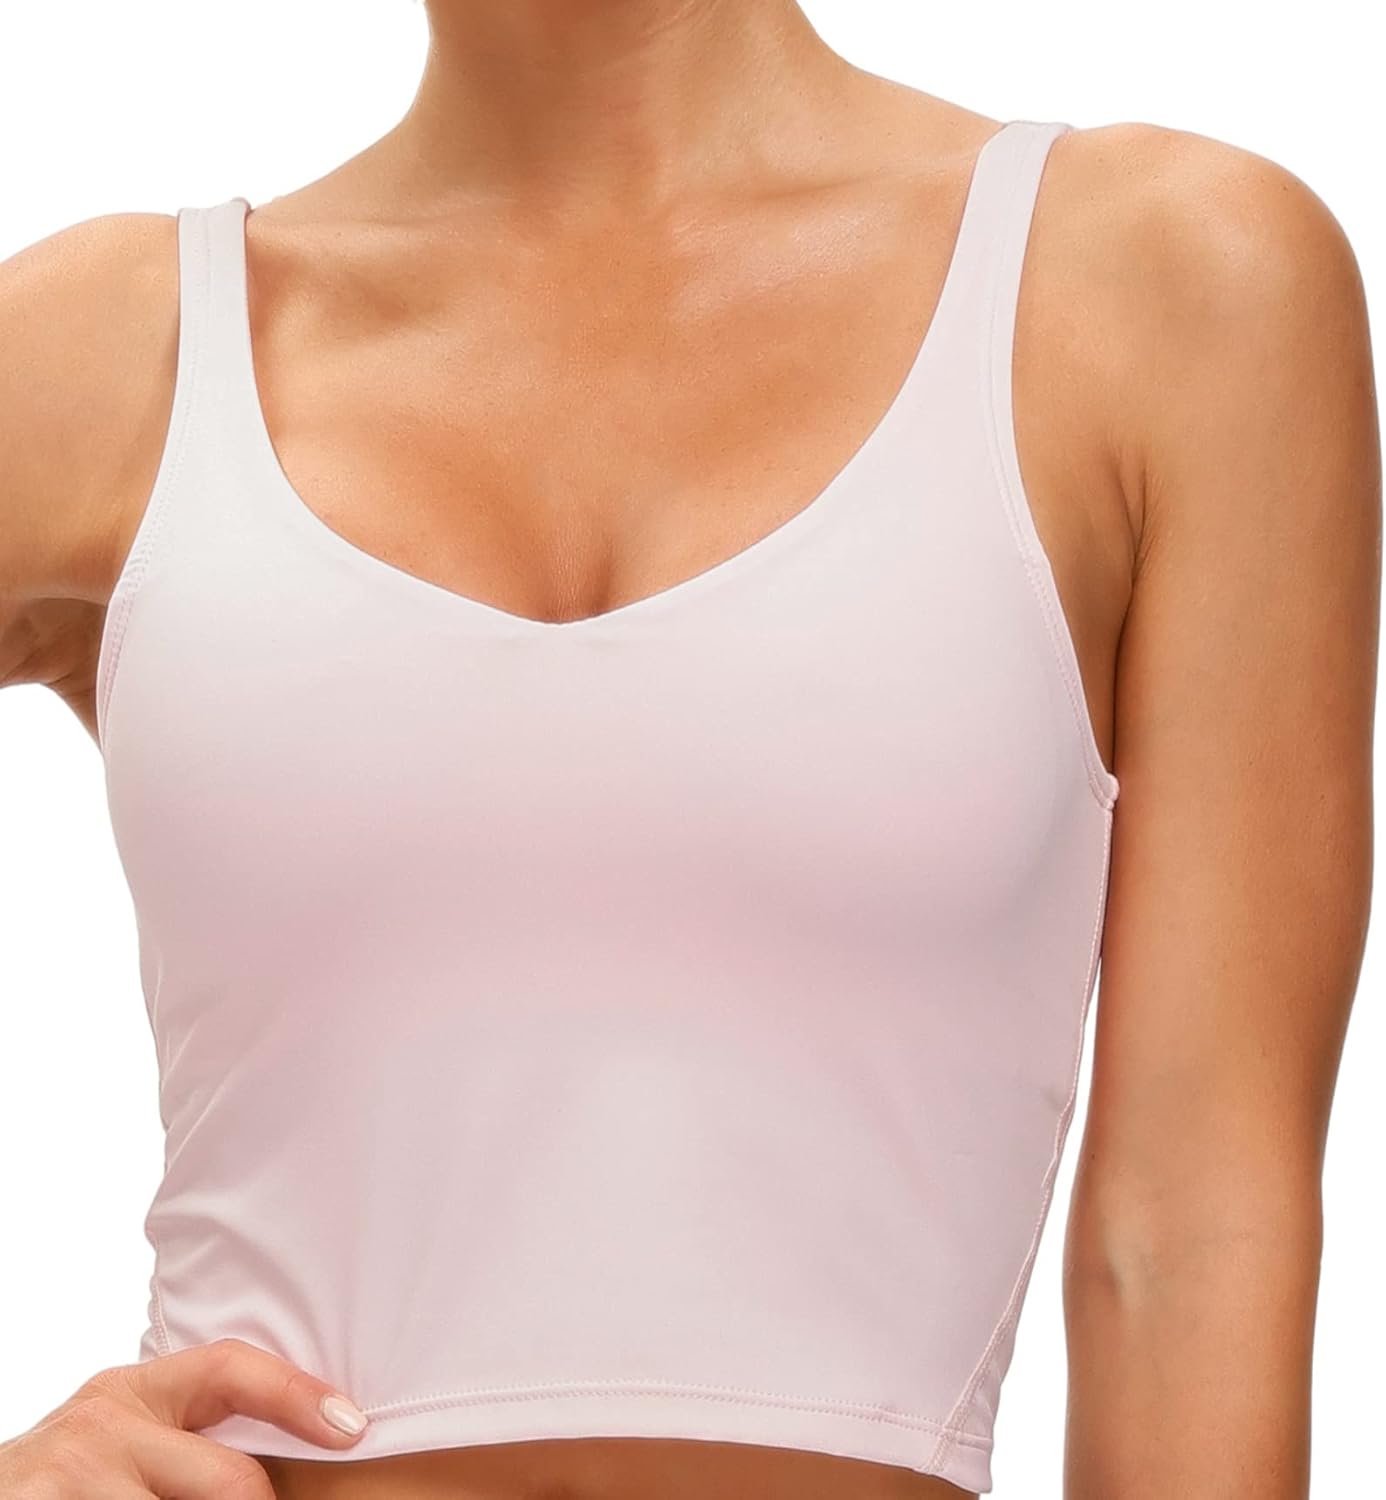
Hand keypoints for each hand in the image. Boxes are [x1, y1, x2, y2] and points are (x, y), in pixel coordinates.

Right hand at [0, 1337, 368, 1496]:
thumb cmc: (65, 1489)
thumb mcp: (123, 1446)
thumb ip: (189, 1441)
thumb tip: (308, 1447)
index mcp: (133, 1392)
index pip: (231, 1368)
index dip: (298, 1394)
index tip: (351, 1426)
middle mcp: (104, 1422)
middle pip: (231, 1482)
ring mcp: (71, 1476)